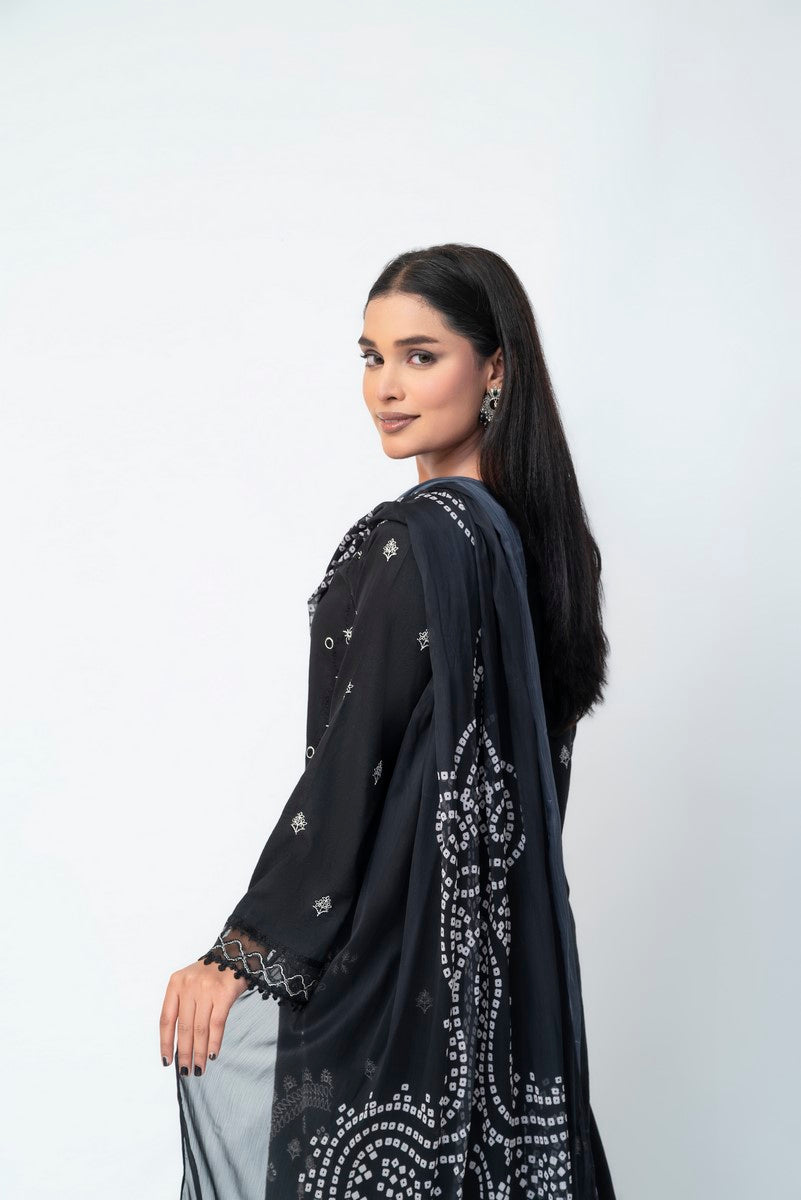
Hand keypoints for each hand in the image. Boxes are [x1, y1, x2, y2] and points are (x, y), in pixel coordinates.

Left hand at [160, 959, 249, 1075]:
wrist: (236, 953)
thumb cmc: (212, 973)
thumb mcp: (190, 983)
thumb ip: (183, 1006)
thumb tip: (181, 1042)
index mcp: (175, 984)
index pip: (166, 1019)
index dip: (165, 1042)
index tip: (167, 1060)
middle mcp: (189, 985)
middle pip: (183, 1027)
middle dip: (184, 1053)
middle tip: (185, 1070)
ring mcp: (206, 989)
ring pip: (200, 1029)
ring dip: (199, 1052)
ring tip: (199, 1068)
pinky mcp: (224, 994)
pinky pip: (216, 1024)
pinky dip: (214, 1042)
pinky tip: (212, 1055)